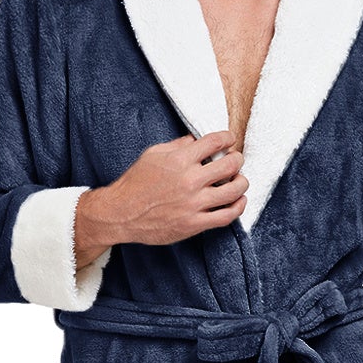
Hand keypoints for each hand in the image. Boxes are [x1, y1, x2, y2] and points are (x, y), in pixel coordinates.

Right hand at [74, 130, 246, 263]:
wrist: (120, 214)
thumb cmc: (135, 183)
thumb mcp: (153, 154)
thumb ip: (178, 146)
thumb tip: (197, 140)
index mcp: (180, 160)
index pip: (215, 142)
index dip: (228, 139)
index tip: (230, 140)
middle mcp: (189, 180)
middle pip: (230, 164)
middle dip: (237, 159)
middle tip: (236, 160)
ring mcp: (194, 204)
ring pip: (234, 191)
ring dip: (242, 182)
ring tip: (240, 180)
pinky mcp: (194, 224)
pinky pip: (226, 216)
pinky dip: (238, 207)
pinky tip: (239, 201)